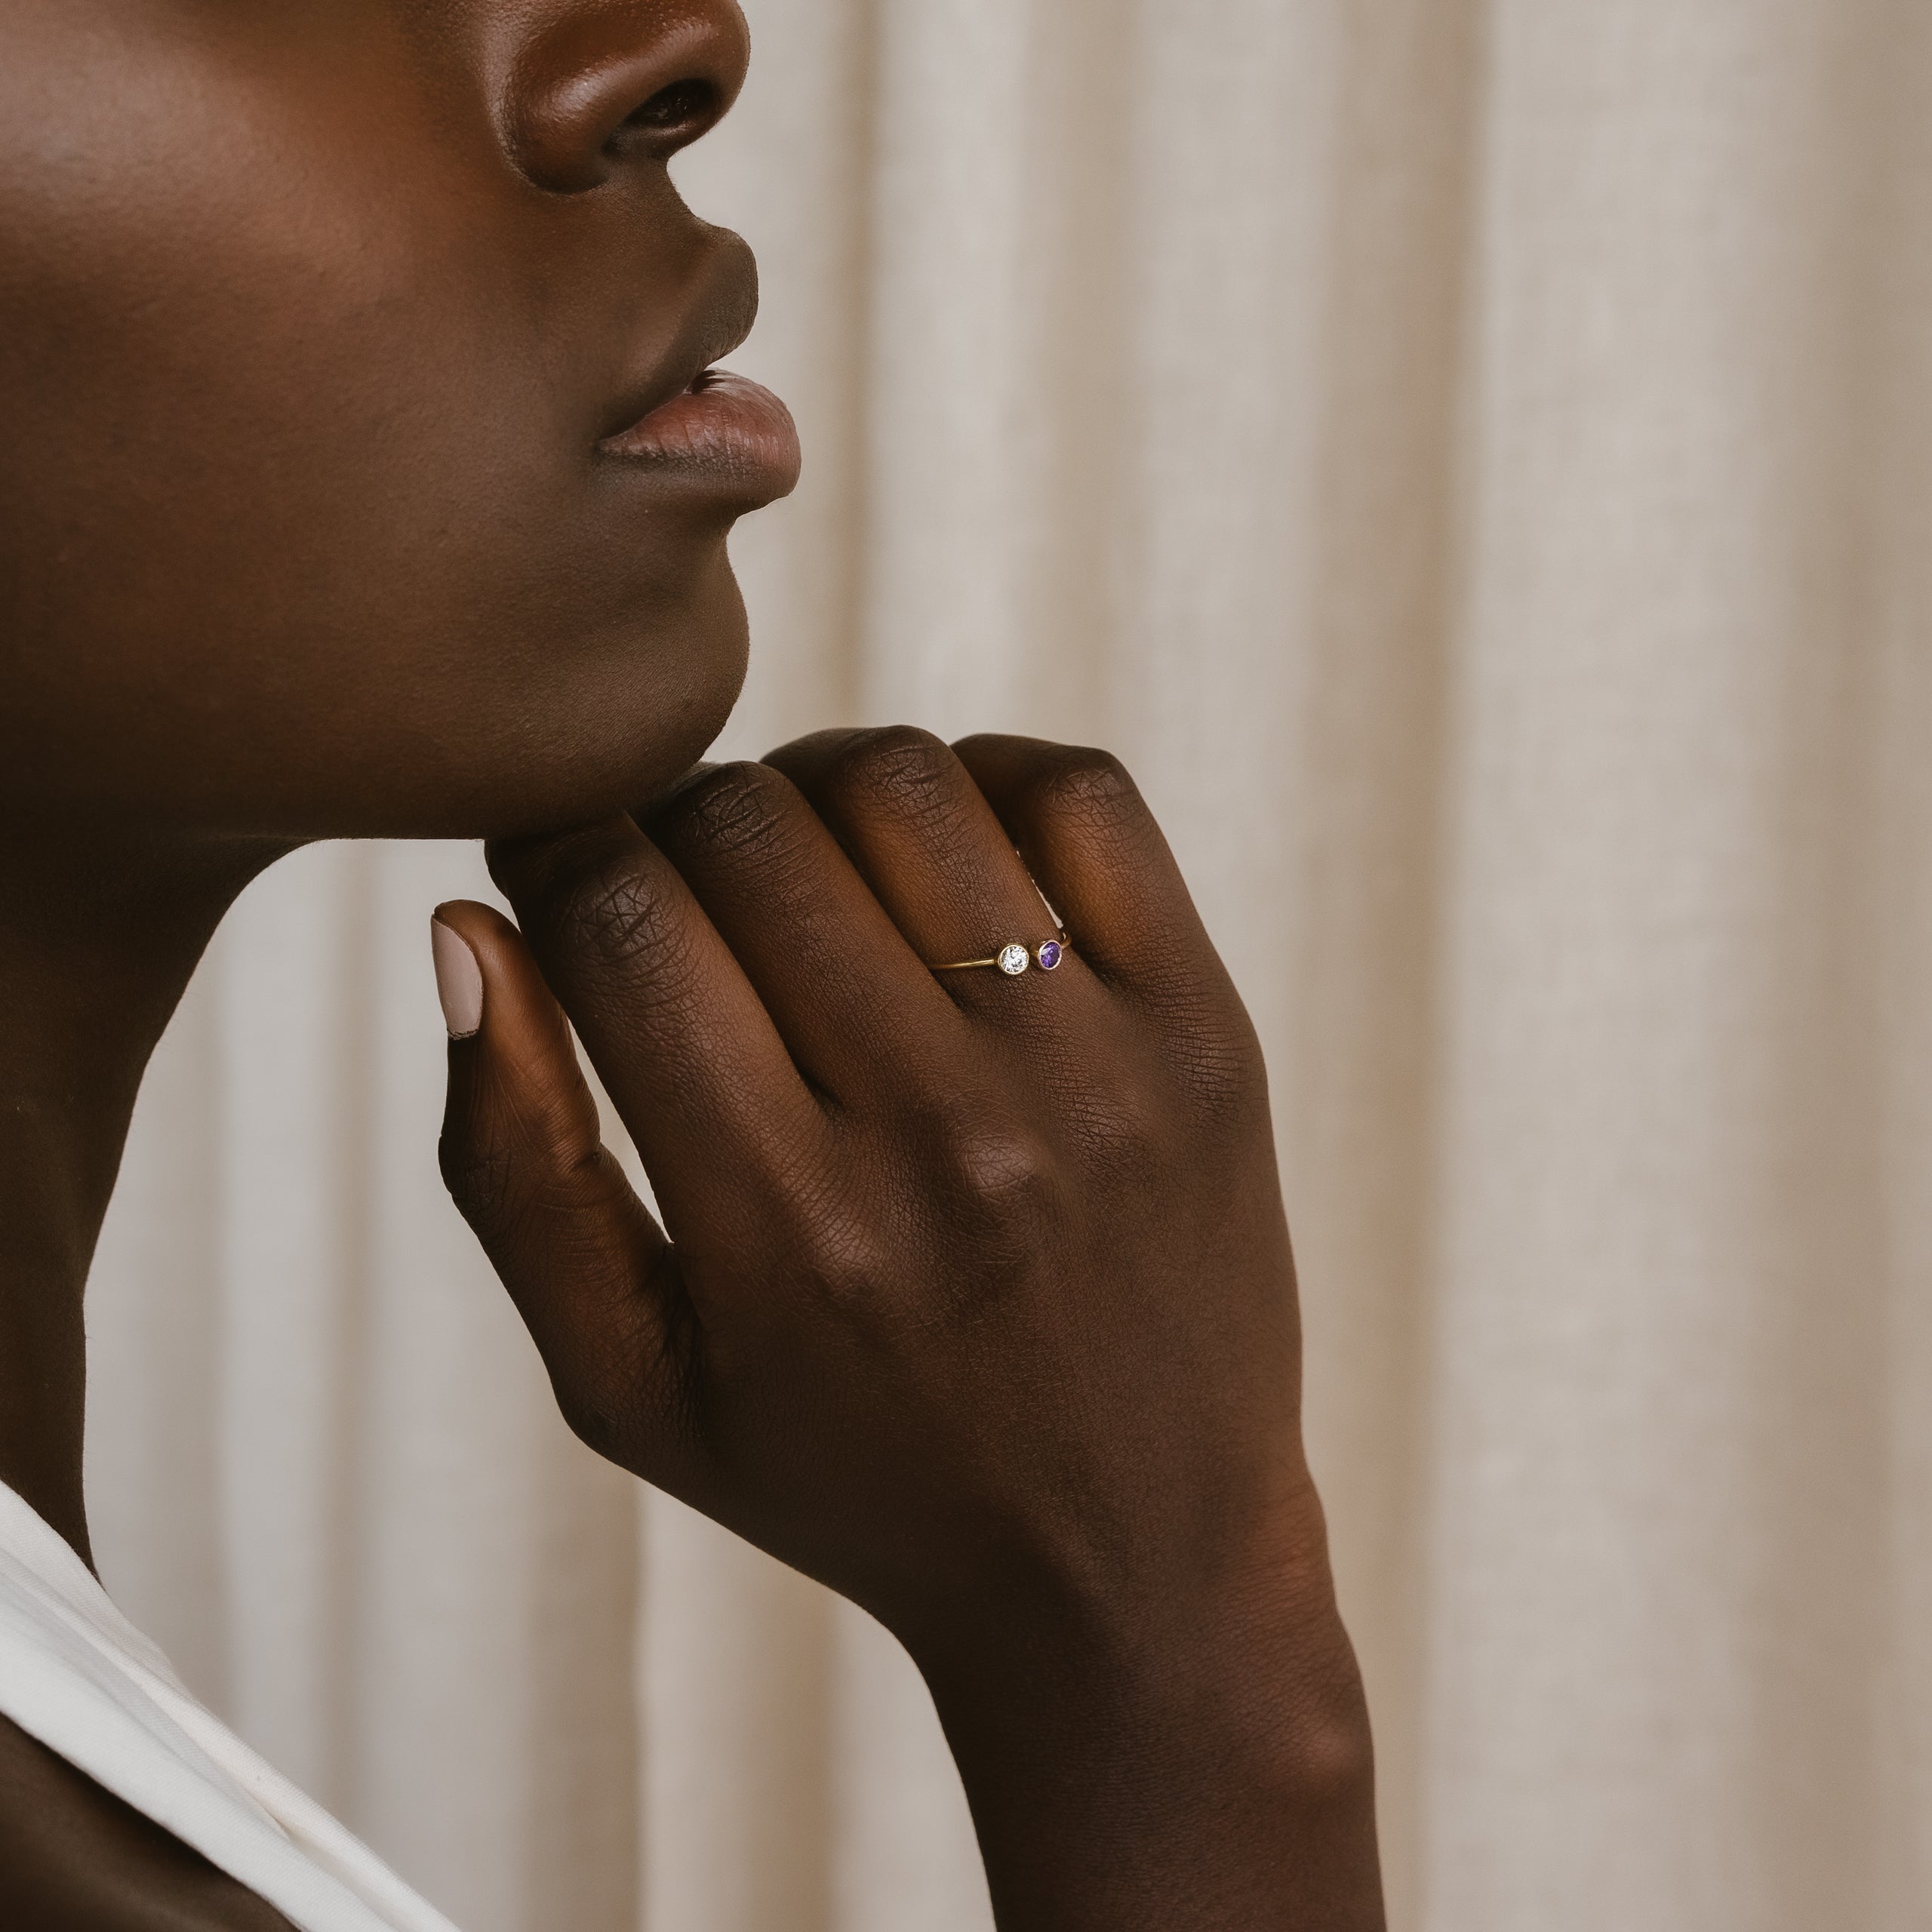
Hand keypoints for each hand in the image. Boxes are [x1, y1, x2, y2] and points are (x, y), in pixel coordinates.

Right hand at [433, 729, 1383, 1930]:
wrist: (1129, 1565)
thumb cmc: (854, 1474)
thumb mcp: (632, 1384)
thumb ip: (514, 1165)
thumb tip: (463, 927)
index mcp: (785, 1226)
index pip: (621, 916)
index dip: (553, 848)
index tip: (555, 864)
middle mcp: (948, 1135)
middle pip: (748, 828)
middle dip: (669, 818)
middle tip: (676, 878)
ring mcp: (1096, 1072)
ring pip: (902, 781)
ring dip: (810, 785)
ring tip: (801, 863)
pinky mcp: (1206, 1034)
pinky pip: (1079, 795)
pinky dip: (981, 779)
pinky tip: (939, 858)